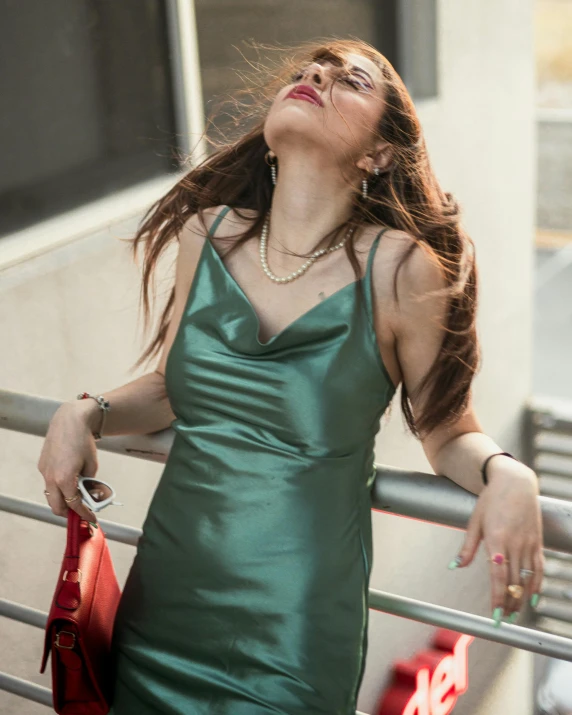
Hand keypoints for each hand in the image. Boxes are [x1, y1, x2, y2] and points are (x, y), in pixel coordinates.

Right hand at [37, 402, 99, 523]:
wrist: (70, 420)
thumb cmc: (83, 441)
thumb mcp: (92, 465)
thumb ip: (90, 483)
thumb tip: (90, 494)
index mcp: (65, 480)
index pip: (74, 505)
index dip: (84, 514)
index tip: (91, 518)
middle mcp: (51, 478)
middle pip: (57, 506)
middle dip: (69, 513)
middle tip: (81, 512)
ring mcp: (44, 471)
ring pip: (51, 495)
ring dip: (62, 500)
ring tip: (76, 496)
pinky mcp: (42, 465)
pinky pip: (49, 482)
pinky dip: (58, 487)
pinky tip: (68, 481)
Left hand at [450, 456, 543, 625]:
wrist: (515, 482)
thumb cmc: (490, 500)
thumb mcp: (474, 521)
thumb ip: (467, 547)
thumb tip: (455, 567)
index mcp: (496, 539)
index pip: (498, 576)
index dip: (498, 598)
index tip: (495, 615)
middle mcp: (515, 544)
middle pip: (514, 581)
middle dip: (509, 603)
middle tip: (503, 619)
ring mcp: (529, 543)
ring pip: (528, 578)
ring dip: (522, 598)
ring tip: (515, 614)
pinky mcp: (537, 542)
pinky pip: (539, 568)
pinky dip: (537, 584)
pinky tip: (532, 596)